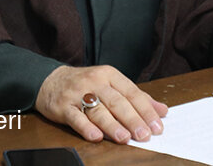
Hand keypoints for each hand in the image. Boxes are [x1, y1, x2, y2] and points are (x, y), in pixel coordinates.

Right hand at [35, 64, 167, 143]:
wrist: (51, 80)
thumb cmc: (86, 84)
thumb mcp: (112, 84)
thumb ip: (136, 97)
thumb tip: (162, 110)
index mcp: (109, 75)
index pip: (132, 93)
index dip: (145, 110)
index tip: (157, 126)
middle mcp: (95, 82)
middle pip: (117, 102)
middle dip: (132, 119)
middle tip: (144, 135)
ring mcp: (78, 93)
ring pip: (98, 110)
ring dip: (112, 125)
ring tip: (124, 138)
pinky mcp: (63, 106)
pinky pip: (76, 117)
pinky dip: (86, 127)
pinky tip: (96, 136)